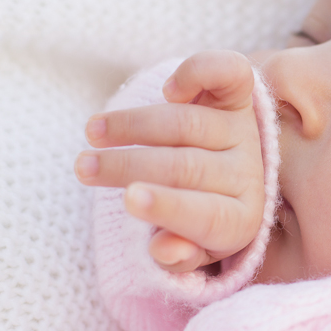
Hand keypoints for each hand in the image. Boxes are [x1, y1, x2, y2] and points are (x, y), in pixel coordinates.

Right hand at [75, 51, 265, 272]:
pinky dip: (200, 75)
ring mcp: (243, 132)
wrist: (214, 171)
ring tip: (92, 132)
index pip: (207, 216)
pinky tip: (169, 88)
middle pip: (187, 168)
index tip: (128, 198)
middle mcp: (248, 176)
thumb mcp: (186, 247)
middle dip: (130, 165)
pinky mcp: (237, 97)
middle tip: (83, 167)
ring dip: (135, 124)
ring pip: (188, 124)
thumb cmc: (189, 216)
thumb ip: (176, 255)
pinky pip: (231, 75)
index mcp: (239, 222)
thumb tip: (164, 250)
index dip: (168, 207)